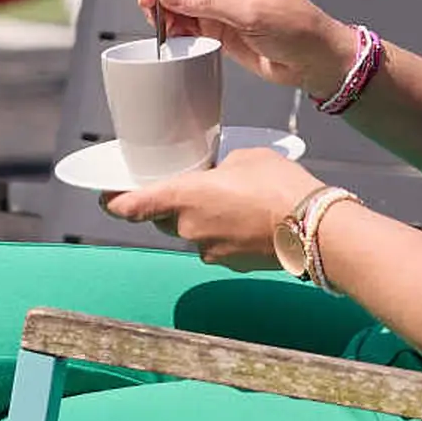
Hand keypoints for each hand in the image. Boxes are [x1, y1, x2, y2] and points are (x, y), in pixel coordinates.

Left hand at [108, 145, 319, 270]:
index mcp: (183, 197)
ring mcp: (209, 250)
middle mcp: (189, 229)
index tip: (106, 198)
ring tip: (233, 200)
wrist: (315, 228)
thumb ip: (220, 167)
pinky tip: (249, 218)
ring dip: (203, 218)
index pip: (132, 206)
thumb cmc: (279, 186)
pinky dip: (225, 232)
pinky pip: (216, 244)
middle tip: (193, 186)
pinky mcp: (231, 263)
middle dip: (172, 204)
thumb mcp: (245, 156)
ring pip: (192, 232)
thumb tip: (219, 176)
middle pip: (164, 218)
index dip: (115, 202)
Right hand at [139, 0, 352, 99]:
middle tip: (155, 20)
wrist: (315, 60)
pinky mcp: (216, 27)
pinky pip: (185, 25)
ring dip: (166, 18)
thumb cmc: (295, 27)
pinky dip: (176, 33)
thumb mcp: (248, 12)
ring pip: (175, 4)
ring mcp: (217, 4)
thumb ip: (204, 1)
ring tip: (169, 34)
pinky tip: (179, 42)